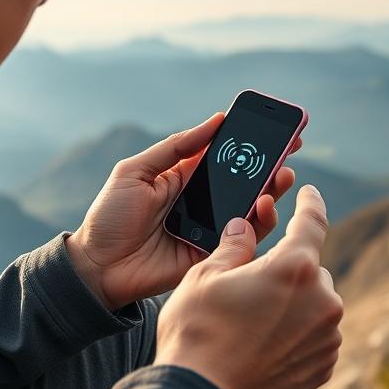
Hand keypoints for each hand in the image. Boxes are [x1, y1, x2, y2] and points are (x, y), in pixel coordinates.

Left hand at [65, 113, 301, 310]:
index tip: (276, 126)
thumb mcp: (135, 171)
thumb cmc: (109, 216)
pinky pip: (242, 240)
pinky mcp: (212, 255)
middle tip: (292, 147)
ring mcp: (209, 228)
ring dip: (271, 191)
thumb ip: (176, 148)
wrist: (95, 268)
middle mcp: (202, 201)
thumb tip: (216, 120)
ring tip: (283, 176)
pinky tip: (263, 206)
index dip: (249, 142)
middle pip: (244, 180)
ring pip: (250, 209)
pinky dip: (258, 224)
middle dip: (270, 164)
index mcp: (184, 177)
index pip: (224, 155)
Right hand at [154, 185, 342, 388]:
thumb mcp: (204, 276)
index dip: (311, 202)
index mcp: (295, 268)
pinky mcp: (324, 366)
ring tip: (250, 324)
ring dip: (292, 304)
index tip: (309, 193)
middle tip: (249, 286)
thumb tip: (244, 228)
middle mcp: (323, 299)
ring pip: (314, 303)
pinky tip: (262, 345)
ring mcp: (328, 336)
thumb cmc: (197, 332)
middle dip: (286, 270)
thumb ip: (233, 246)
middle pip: (310, 269)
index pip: (312, 221)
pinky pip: (315, 336)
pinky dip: (296, 334)